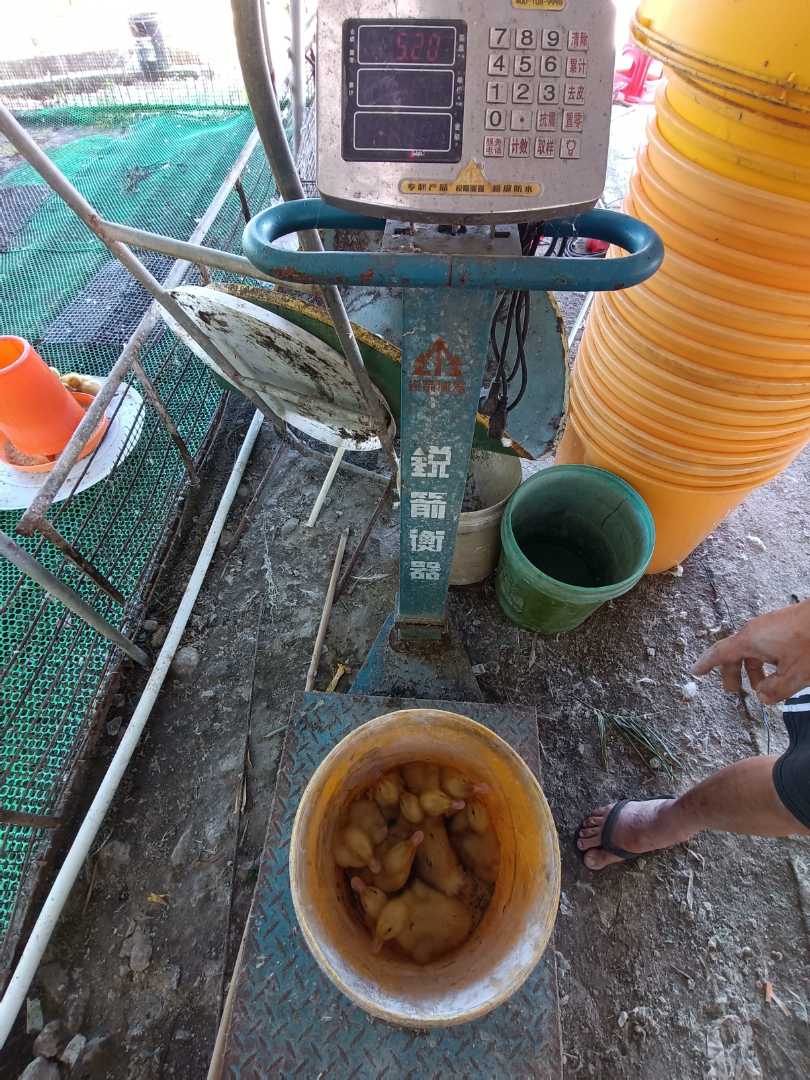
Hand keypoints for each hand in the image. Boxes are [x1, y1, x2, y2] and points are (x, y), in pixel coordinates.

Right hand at [693, 600, 809, 704]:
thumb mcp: (795, 675)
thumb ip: (776, 690)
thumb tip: (762, 697)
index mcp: (750, 640)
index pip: (720, 653)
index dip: (706, 664)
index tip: (695, 671)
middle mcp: (754, 630)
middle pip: (735, 653)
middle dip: (733, 673)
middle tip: (734, 691)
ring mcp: (768, 625)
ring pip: (753, 649)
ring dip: (753, 669)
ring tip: (763, 687)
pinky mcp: (782, 624)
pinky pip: (764, 643)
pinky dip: (764, 660)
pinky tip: (778, 671)